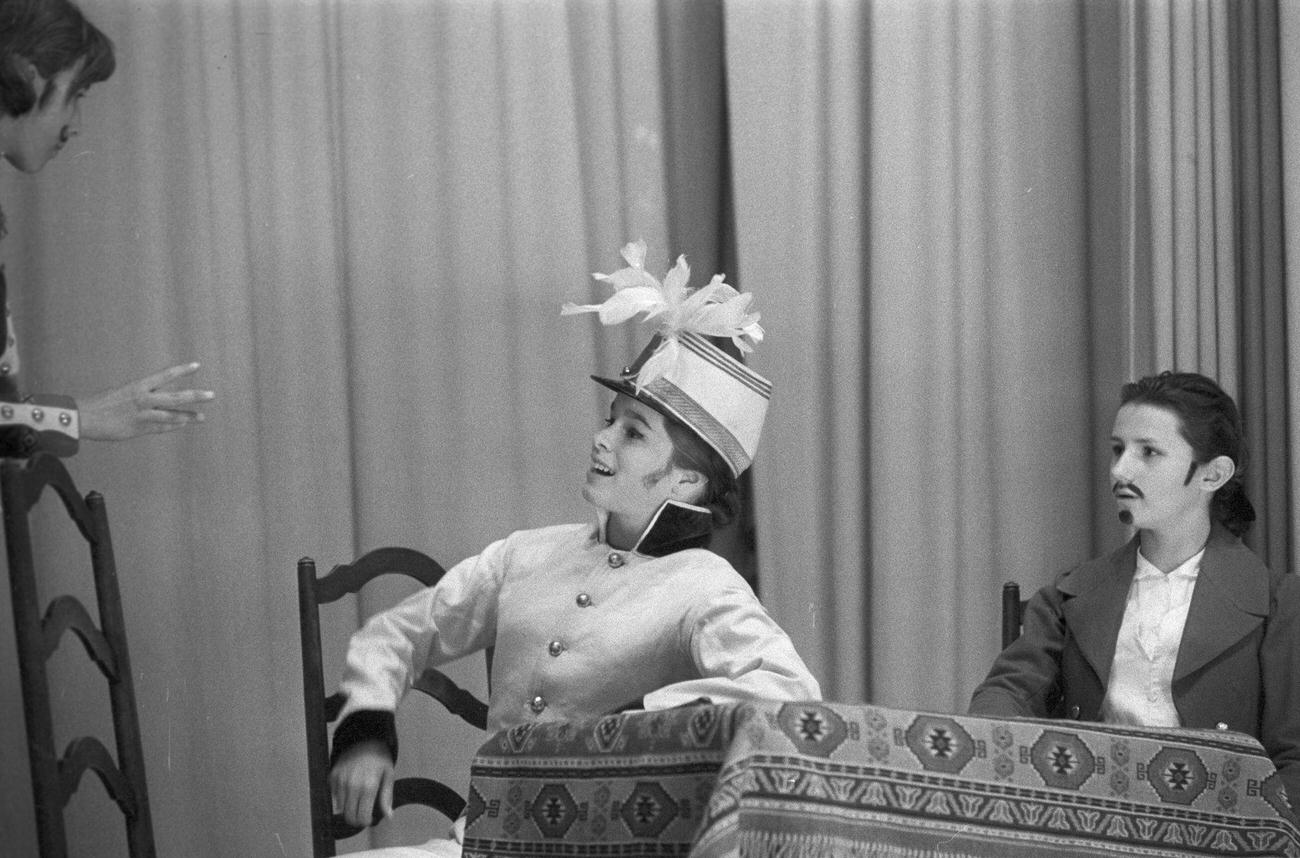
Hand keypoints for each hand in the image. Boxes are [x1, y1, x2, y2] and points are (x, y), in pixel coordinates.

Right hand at [76, 362, 214, 440]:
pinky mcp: (138, 428)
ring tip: (202, 417)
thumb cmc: (101, 403)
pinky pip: (161, 427)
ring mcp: (142, 414)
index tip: (197, 365)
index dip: (182, 370)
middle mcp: (143, 399)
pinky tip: (184, 424)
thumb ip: (142, 395)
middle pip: (175, 397)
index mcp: (138, 386)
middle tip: (212, 395)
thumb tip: (159, 398)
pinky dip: (174, 426)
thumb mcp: (123, 393)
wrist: (83, 417)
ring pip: (171, 415)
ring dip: (188, 416)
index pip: (165, 375)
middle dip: (195, 396)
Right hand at [329, 741, 393, 827]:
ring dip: (348, 807)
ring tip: (358, 798)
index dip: (365, 822)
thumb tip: (388, 816)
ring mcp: (341, 780)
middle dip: (356, 819)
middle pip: (349, 815)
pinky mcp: (333, 776)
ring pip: (340, 808)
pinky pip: (334, 796)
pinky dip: (341, 797)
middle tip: (362, 814)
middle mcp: (353, 784)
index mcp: (369, 786)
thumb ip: (387, 797)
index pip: (362, 816)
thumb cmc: (379, 758)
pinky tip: (350, 788)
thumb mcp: (388, 775)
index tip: (368, 820)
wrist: (364, 739)